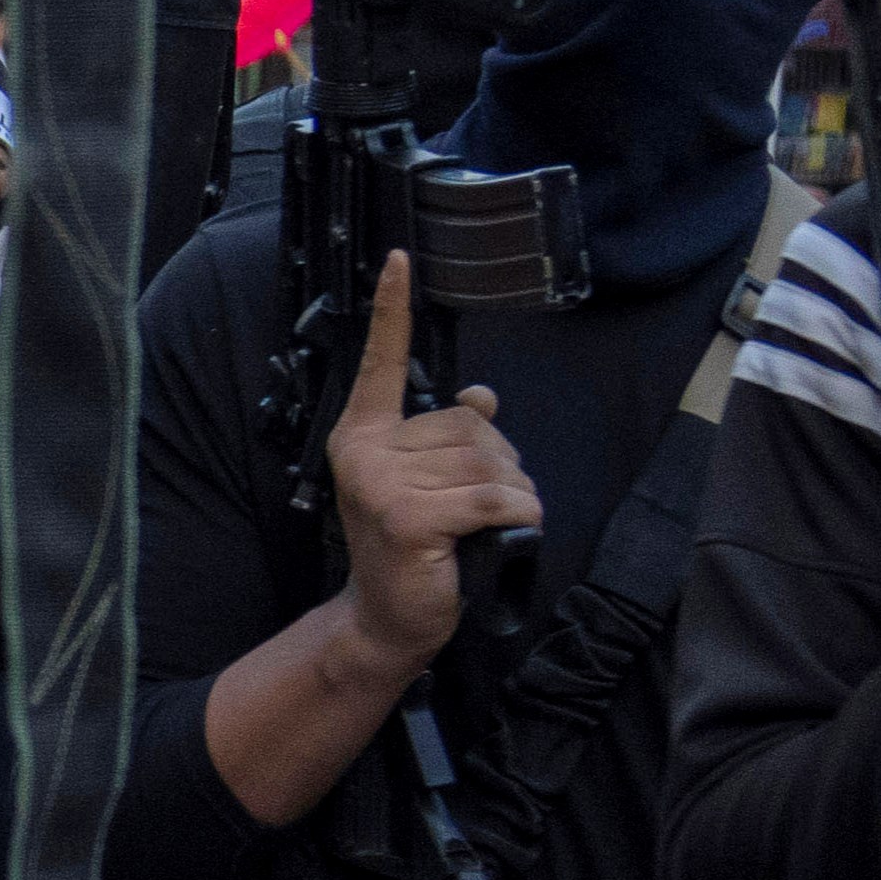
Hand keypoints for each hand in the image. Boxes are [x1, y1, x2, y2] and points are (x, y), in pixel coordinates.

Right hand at [311, 252, 540, 661]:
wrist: (388, 620)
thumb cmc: (414, 550)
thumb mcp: (428, 483)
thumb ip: (447, 439)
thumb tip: (481, 397)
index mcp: (363, 435)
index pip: (381, 362)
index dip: (393, 310)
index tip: (399, 259)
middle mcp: (364, 451)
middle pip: (469, 424)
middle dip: (498, 464)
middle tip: (479, 506)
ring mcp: (383, 484)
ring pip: (489, 461)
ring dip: (513, 494)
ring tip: (489, 525)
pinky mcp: (410, 516)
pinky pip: (493, 496)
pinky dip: (517, 513)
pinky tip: (504, 532)